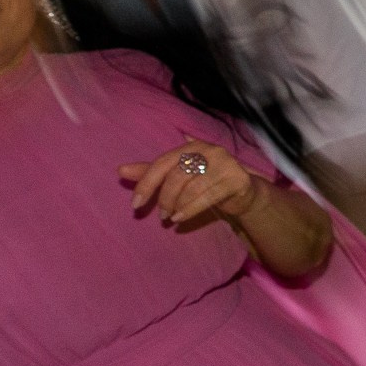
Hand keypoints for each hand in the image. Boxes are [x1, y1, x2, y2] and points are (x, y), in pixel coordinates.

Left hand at [120, 139, 262, 228]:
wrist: (244, 191)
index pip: (162, 163)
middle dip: (164, 198)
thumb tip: (120, 170)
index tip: (135, 204)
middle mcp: (208, 150)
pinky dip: (190, 210)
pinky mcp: (237, 179)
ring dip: (177, 205)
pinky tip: (180, 218)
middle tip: (160, 215)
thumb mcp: (178, 176)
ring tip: (171, 217)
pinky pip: (208, 196)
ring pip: (192, 186)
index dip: (146, 183)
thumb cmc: (207, 182)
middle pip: (176, 175)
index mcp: (191, 146)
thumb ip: (152, 173)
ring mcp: (225, 163)